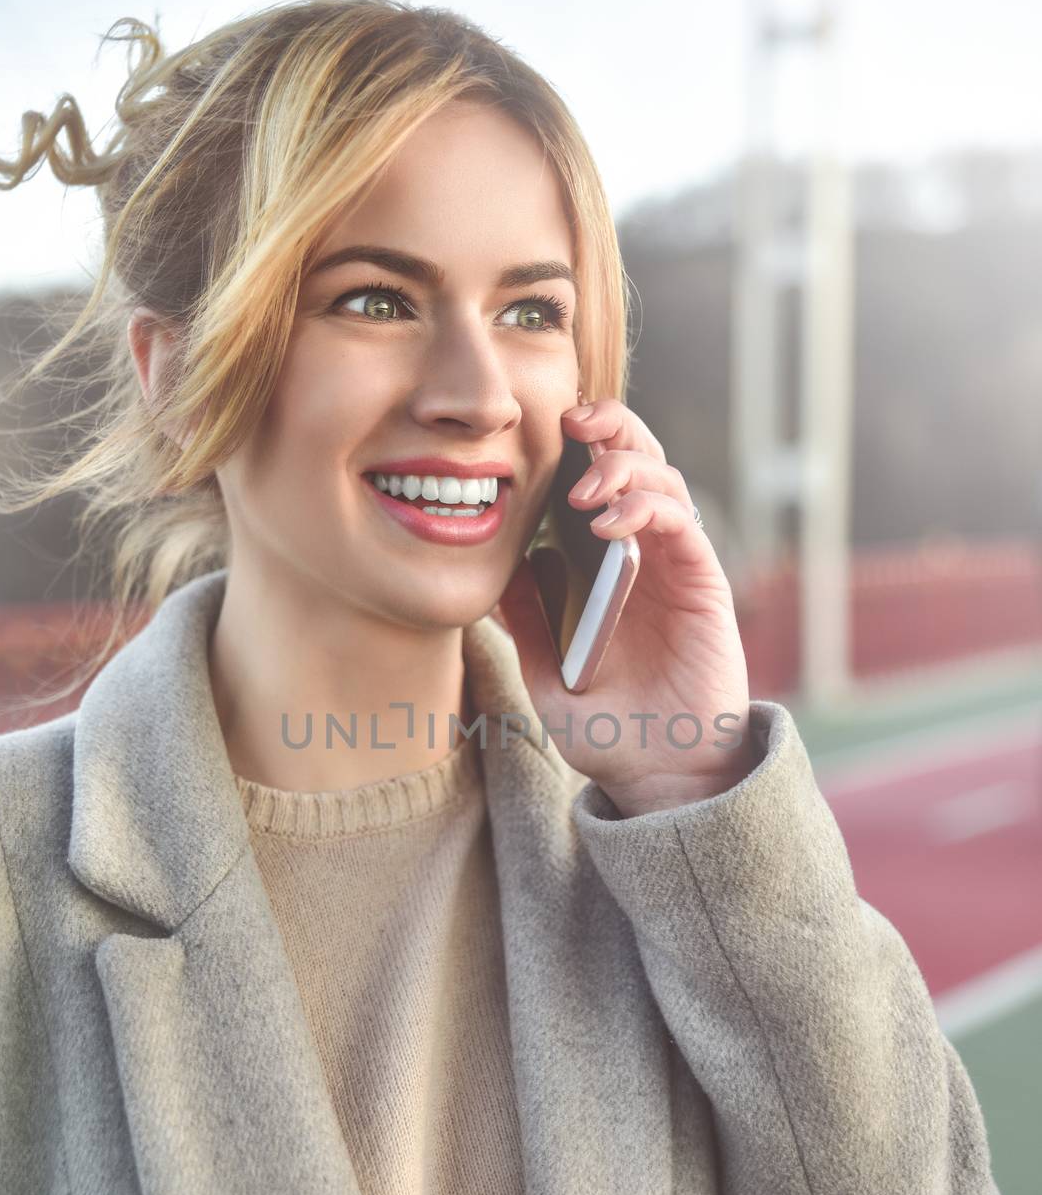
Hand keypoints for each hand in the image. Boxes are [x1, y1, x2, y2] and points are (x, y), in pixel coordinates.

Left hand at [496, 398, 756, 815]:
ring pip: (661, 478)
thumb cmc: (608, 730)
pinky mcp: (703, 582)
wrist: (659, 774)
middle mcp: (643, 555)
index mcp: (605, 566)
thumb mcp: (545, 674)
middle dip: (608, 425)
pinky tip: (610, 525)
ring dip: (621, 467)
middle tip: (572, 420)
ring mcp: (675, 565)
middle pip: (636, 459)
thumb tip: (491, 570)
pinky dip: (646, 508)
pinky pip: (681, 521)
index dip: (577, 444)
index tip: (539, 429)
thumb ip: (523, 622)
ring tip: (583, 492)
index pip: (597, 480)